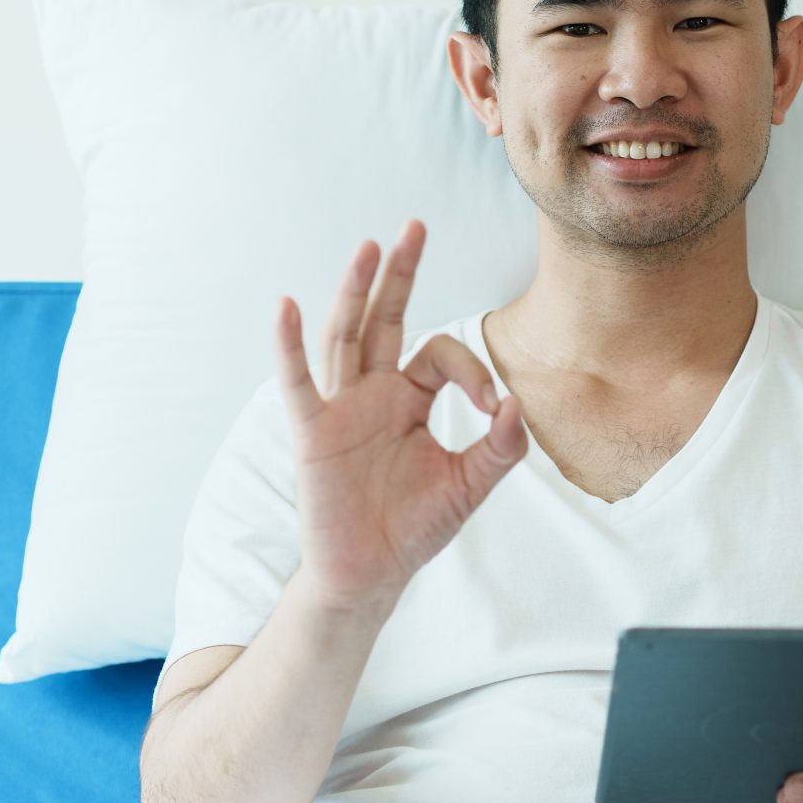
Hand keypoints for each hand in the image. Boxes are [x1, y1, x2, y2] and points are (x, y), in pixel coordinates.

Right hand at [274, 219, 527, 614]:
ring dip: (355, 292)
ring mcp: (339, 409)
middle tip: (414, 225)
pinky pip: (299, 384)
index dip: (471, 369)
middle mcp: (370, 393)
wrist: (370, 576)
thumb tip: (517, 403)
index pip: (438, 354)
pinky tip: (286, 306)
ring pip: (345, 337)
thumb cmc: (413, 528)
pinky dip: (289, 345)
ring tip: (368, 246)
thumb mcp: (470, 484)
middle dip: (399, 274)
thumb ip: (500, 447)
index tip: (492, 405)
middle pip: (383, 320)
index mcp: (406, 398)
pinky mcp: (313, 434)